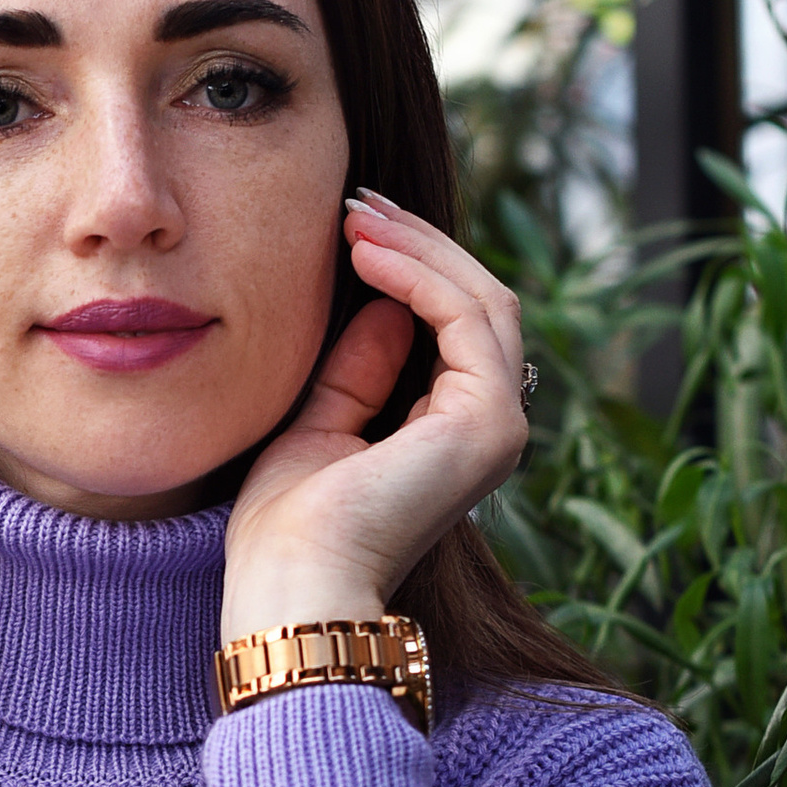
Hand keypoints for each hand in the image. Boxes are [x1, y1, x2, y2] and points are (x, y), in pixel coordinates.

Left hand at [221, 191, 528, 637]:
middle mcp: (490, 429)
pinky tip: (365, 251)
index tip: (349, 224)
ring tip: (355, 214)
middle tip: (355, 198)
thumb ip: (355, 366)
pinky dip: (418, 273)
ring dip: (416, 246)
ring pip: (482, 299)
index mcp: (453, 433)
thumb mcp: (318, 423)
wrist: (291, 588)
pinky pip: (465, 317)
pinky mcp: (487, 423)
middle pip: (476, 302)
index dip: (407, 265)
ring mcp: (498, 427)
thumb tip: (378, 302)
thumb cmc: (288, 528)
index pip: (454, 324)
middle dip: (416, 242)